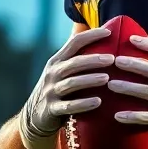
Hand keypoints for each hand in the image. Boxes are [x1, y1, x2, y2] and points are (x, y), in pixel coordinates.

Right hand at [18, 27, 113, 148]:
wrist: (34, 117)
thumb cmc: (59, 89)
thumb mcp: (64, 71)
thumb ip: (79, 56)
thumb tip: (102, 35)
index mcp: (58, 61)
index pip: (74, 43)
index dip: (91, 36)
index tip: (109, 32)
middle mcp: (53, 73)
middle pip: (73, 63)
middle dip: (92, 60)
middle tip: (112, 58)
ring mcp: (51, 91)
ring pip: (71, 83)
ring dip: (89, 80)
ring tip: (107, 78)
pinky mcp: (52, 109)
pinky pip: (69, 106)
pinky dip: (83, 104)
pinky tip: (98, 102)